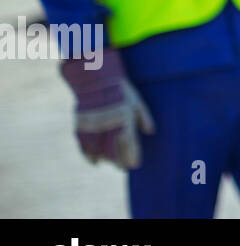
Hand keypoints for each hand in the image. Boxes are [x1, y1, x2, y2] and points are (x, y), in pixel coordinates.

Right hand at [60, 47, 155, 169]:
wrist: (96, 78)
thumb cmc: (120, 90)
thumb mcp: (137, 101)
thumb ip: (144, 118)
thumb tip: (151, 132)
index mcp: (125, 119)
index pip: (129, 144)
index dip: (131, 156)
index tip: (134, 165)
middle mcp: (109, 125)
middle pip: (114, 150)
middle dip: (119, 161)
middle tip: (123, 168)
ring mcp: (94, 126)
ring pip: (99, 150)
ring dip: (105, 159)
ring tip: (110, 164)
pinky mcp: (82, 126)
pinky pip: (85, 145)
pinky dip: (89, 155)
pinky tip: (94, 161)